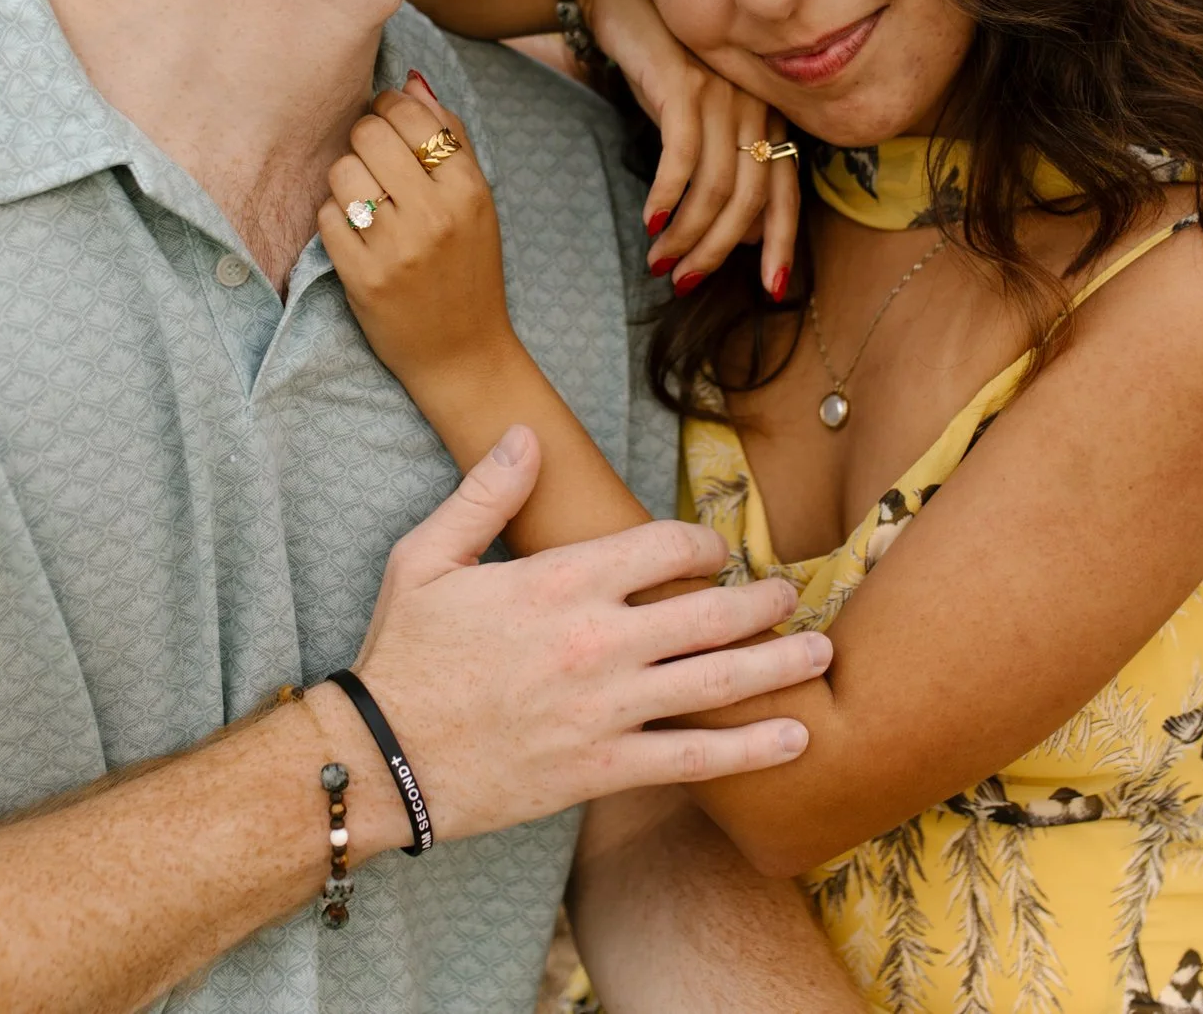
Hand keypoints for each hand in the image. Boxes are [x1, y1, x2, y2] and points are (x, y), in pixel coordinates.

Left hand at [319, 77, 509, 384]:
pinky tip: (356, 233)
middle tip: (372, 162)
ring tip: (365, 199)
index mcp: (468, 190)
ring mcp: (396, 248)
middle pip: (368, 134)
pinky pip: (327, 217)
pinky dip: (335, 219)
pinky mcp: (363, 278)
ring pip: (342, 173)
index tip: (386, 124)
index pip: (410, 115)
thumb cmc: (469, 269)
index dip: (388, 109)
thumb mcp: (477, 202)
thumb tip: (412, 82)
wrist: (463, 353)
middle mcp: (435, 215)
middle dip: (363, 140)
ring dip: (346, 180)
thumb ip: (450, 138)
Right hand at [348, 426, 829, 842]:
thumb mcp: (427, 556)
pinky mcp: (604, 768)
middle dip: (763, 602)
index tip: (717, 552)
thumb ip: (485, 494)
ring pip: (719, 680)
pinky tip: (796, 738)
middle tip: (791, 597)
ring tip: (822, 652)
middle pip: (711, 612)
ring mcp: (607, 708)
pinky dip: (752, 749)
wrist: (380, 758)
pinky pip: (694, 756)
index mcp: (562, 580)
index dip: (704, 543)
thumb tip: (524, 434)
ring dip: (780, 663)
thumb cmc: (403, 654)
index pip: (665, 545)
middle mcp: (598, 640)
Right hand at [579, 0, 799, 300]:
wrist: (622, 3)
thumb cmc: (659, 72)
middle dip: (719, 251)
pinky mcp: (685, 84)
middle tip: (685, 282)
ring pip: (716, 185)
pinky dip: (668, 194)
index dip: (781, 244)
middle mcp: (755, 107)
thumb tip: (744, 236)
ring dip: (687, 233)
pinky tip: (650, 221)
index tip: (772, 291)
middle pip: (751, 198)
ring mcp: (723, 94)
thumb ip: (722, 174)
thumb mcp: (696, 127)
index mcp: (766, 119)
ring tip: (660, 262)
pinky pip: (682, 155)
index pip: (786, 192)